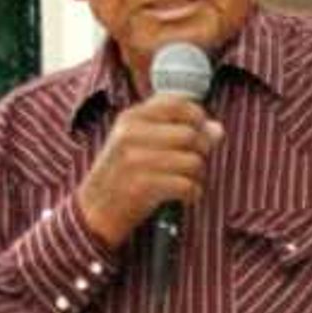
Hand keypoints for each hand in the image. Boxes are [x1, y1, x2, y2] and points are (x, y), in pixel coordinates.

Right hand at [72, 99, 221, 247]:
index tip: (197, 131)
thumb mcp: (138, 141)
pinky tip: (182, 196)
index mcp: (131, 117)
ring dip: (197, 176)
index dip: (198, 116)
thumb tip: (217, 129)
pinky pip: (188, 185)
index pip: (178, 103)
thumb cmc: (124, 174)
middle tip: (190, 164)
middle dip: (202, 151)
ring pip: (194, 161)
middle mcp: (130, 134)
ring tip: (183, 180)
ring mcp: (134, 159)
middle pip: (192, 134)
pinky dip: (192, 194)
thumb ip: (177, 130)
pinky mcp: (141, 186)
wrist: (94, 210)